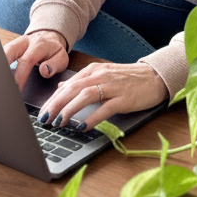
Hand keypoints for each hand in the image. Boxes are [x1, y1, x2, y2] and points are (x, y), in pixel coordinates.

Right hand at [4, 30, 68, 91]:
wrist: (48, 38)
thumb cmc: (53, 51)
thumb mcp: (61, 58)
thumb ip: (54, 65)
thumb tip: (43, 71)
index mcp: (38, 45)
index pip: (26, 60)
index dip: (20, 76)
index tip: (17, 89)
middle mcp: (23, 42)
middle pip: (7, 51)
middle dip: (1, 67)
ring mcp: (14, 43)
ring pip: (0, 52)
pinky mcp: (8, 47)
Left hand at [38, 61, 168, 131]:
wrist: (155, 76)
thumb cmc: (128, 78)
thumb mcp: (102, 75)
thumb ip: (82, 81)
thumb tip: (61, 87)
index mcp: (93, 70)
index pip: (67, 85)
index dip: (52, 99)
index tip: (42, 112)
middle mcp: (100, 76)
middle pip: (72, 89)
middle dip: (55, 105)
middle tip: (44, 118)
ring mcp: (112, 86)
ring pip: (85, 95)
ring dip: (70, 109)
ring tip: (59, 122)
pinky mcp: (124, 98)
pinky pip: (105, 108)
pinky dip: (92, 117)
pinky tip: (83, 126)